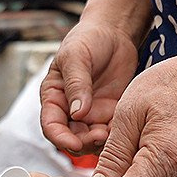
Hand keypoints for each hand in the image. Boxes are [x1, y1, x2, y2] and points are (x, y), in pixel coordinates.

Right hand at [40, 22, 140, 154]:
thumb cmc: (88, 39)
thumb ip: (76, 84)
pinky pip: (111, 131)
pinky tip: (125, 128)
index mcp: (54, 96)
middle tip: (100, 137)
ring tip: (113, 134)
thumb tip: (77, 113)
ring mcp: (91, 112)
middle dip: (84, 143)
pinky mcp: (110, 112)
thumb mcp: (77, 57)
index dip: (60, 138)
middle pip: (72, 138)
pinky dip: (116, 135)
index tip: (74, 144)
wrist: (114, 32)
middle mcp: (70, 109)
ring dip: (100, 142)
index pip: (51, 126)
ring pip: (91, 139)